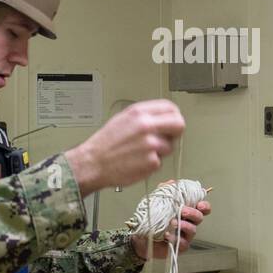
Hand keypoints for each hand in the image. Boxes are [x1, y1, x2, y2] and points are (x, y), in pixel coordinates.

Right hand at [64, 100, 184, 194]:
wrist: (93, 163)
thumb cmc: (105, 143)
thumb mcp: (123, 119)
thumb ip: (144, 116)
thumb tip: (163, 118)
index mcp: (139, 113)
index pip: (171, 108)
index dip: (174, 116)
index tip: (172, 122)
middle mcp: (146, 126)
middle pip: (179, 125)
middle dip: (176, 132)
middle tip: (168, 137)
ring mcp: (151, 145)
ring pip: (170, 147)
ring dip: (160, 151)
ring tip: (142, 152)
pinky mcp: (152, 162)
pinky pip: (160, 161)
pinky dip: (151, 163)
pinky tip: (138, 161)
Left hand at [132, 197, 211, 260]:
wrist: (141, 236)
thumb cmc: (152, 218)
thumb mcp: (157, 201)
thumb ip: (165, 191)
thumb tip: (172, 182)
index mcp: (186, 211)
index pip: (202, 208)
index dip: (204, 206)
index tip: (200, 204)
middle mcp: (188, 222)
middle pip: (199, 217)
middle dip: (193, 213)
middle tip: (182, 211)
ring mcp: (185, 235)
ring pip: (193, 230)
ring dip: (184, 225)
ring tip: (173, 222)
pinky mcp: (179, 246)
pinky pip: (183, 243)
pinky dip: (175, 238)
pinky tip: (167, 234)